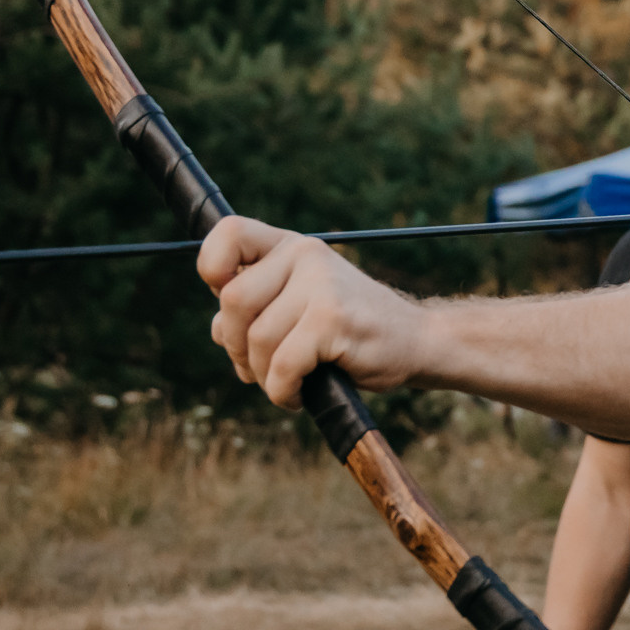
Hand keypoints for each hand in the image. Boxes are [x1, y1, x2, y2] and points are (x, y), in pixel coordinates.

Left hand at [197, 215, 428, 407]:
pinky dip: (282, 391)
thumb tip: (217, 330)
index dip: (212, 268)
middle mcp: (306, 255)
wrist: (417, 342)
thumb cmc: (353, 329)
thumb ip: (260, 307)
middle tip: (255, 367)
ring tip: (285, 384)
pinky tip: (296, 395)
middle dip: (235, 346)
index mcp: (293, 246)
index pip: (229, 233)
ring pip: (257, 339)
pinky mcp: (333, 319)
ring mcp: (322, 285)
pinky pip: (282, 365)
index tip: (226, 301)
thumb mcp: (303, 304)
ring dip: (263, 376)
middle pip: (232, 301)